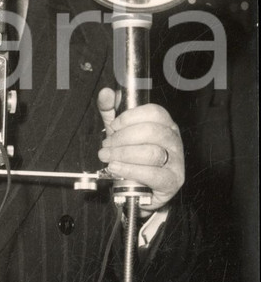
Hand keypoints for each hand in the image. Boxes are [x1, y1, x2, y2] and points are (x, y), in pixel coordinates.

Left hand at [96, 87, 183, 211]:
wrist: (140, 188)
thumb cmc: (133, 156)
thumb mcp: (120, 131)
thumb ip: (111, 111)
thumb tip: (106, 93)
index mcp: (164, 124)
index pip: (154, 112)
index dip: (130, 117)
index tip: (113, 126)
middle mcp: (173, 140)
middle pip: (151, 131)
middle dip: (123, 138)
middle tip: (106, 146)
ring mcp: (176, 161)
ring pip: (151, 153)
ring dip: (123, 155)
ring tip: (108, 158)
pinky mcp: (172, 180)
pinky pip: (153, 174)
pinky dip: (130, 170)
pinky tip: (116, 169)